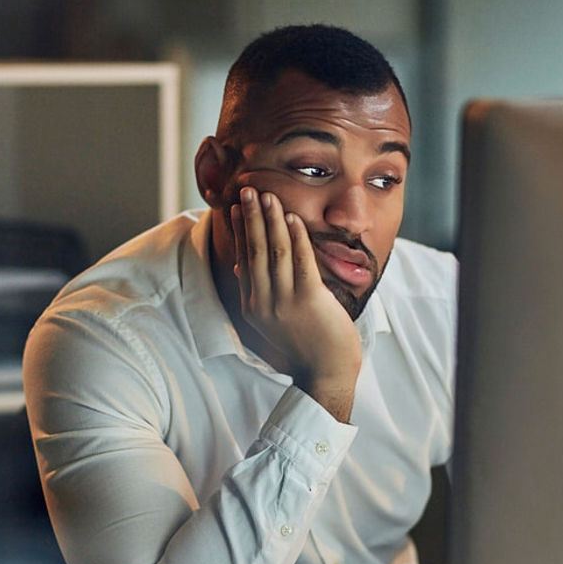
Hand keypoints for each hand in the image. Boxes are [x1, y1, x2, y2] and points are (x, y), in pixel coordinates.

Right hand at [231, 186, 361, 420]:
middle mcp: (263, 303)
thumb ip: (257, 294)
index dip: (239, 231)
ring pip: (274, 252)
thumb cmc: (304, 346)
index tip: (236, 208)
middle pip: (254, 251)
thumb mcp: (271, 321)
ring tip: (268, 196)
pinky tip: (291, 218)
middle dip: (250, 218)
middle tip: (247, 190)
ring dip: (270, 220)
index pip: (243, 260)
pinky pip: (300, 261)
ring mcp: (284, 302)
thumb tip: (241, 269)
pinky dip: (295, 237)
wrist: (326, 373)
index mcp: (252, 307)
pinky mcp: (308, 300)